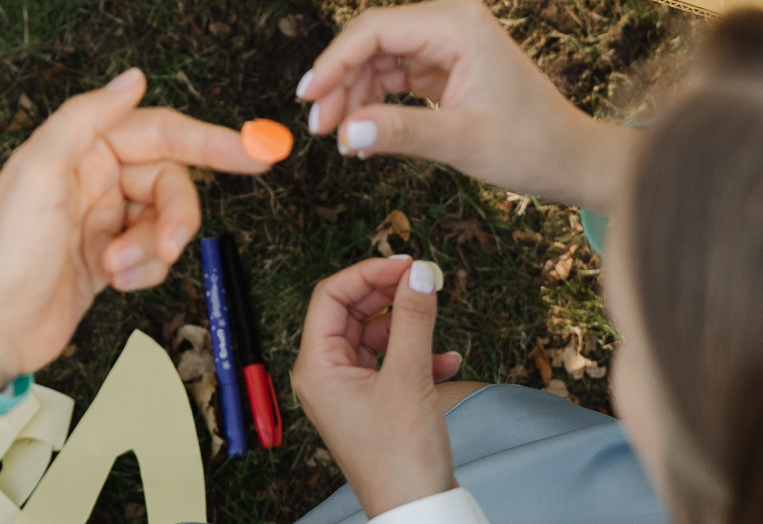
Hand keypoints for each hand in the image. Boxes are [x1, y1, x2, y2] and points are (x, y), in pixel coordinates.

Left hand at [0, 69, 272, 389]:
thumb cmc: (3, 251)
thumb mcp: (37, 172)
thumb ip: (87, 117)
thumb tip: (134, 77)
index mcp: (80, 146)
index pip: (160, 130)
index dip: (212, 140)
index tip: (258, 150)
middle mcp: (94, 177)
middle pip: (170, 179)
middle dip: (176, 215)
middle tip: (170, 246)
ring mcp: (103, 219)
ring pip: (165, 220)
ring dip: (153, 249)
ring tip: (117, 270)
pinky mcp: (108, 259)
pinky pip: (152, 254)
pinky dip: (144, 270)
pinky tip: (114, 282)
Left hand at [291, 256, 460, 517]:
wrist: (417, 511)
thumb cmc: (400, 457)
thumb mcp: (409, 377)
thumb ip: (414, 319)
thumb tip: (420, 273)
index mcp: (317, 367)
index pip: (331, 296)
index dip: (368, 273)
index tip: (406, 262)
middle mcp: (325, 376)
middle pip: (351, 313)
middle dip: (389, 296)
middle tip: (425, 280)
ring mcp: (348, 392)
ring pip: (375, 338)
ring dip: (408, 327)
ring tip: (438, 323)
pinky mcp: (372, 406)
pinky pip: (390, 365)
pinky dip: (417, 356)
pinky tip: (446, 361)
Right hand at [295, 0, 630, 210]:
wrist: (572, 159)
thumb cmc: (531, 145)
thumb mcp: (462, 141)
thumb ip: (401, 132)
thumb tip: (346, 130)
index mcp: (457, 23)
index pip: (375, 30)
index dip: (333, 63)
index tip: (307, 99)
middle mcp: (450, 21)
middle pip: (372, 42)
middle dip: (341, 83)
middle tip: (319, 129)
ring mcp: (448, 40)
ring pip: (379, 59)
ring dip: (355, 96)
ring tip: (341, 140)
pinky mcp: (446, 62)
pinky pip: (397, 74)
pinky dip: (377, 101)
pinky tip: (362, 133)